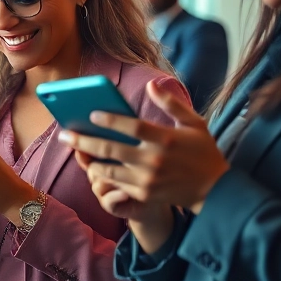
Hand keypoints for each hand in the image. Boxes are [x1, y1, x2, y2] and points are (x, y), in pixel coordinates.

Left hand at [60, 78, 227, 213]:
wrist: (215, 192)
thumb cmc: (203, 153)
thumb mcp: (194, 124)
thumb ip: (171, 104)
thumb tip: (151, 85)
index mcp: (166, 139)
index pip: (132, 126)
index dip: (110, 120)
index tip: (91, 114)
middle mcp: (154, 160)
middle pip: (110, 148)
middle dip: (83, 141)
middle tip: (64, 135)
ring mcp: (148, 180)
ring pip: (108, 169)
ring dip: (88, 161)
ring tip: (74, 151)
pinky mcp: (144, 195)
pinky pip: (116, 184)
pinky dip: (103, 175)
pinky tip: (92, 166)